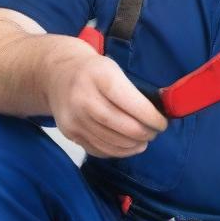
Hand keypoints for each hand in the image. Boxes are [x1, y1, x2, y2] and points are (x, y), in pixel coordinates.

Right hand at [46, 48, 167, 157]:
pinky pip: (98, 149)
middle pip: (123, 127)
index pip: (133, 104)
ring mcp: (74, 118)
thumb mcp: (113, 69)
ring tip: (142, 141)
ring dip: (133, 146)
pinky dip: (117, 151)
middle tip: (154, 133)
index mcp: (100, 76)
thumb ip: (133, 90)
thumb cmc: (93, 72)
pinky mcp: (69, 133)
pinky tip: (127, 146)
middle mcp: (84, 98)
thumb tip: (158, 116)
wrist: (57, 75)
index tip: (162, 123)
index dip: (151, 118)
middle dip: (144, 133)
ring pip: (112, 142)